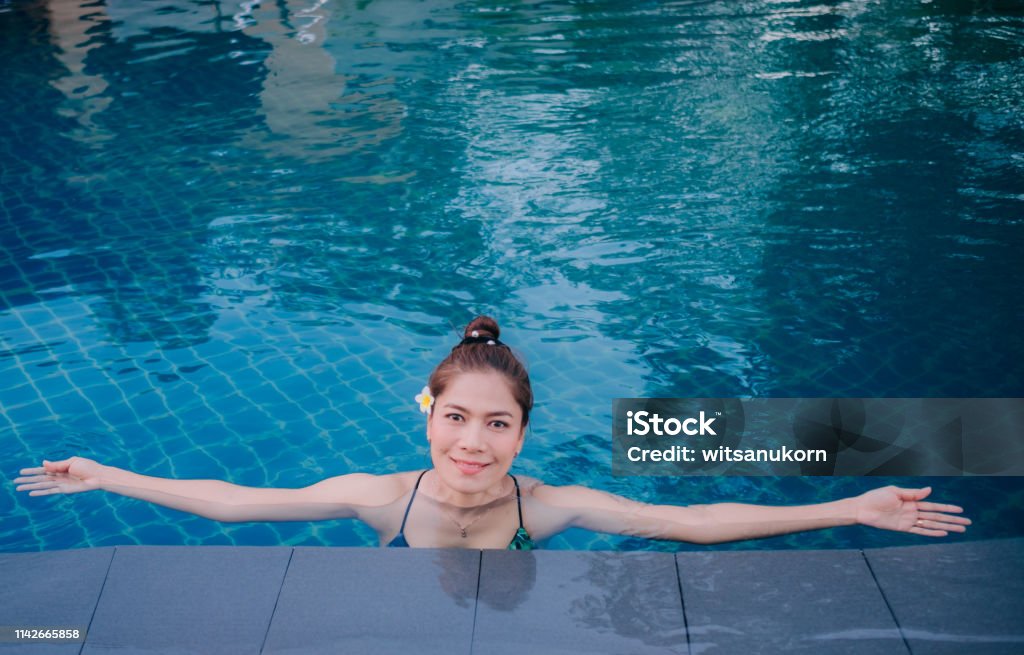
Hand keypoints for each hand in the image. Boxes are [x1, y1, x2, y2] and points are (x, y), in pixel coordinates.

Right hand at [14, 456, 105, 495]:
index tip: (21, 472)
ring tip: (18, 488)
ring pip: (42, 485)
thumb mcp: (71, 462)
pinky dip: (40, 492)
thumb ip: (57, 465)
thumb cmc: (88, 467)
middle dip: (27, 480)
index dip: (32, 471)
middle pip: (40, 478)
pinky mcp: (64, 490)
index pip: (43, 469)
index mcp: (61, 468)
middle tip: (15, 482)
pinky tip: (31, 493)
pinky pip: (50, 491)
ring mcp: (61, 484)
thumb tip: (43, 463)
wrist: (98, 476)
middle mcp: (59, 476)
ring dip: (30, 486)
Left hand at [853, 485, 970, 535]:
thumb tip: (930, 490)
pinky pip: (920, 532)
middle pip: (937, 517)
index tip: (961, 510)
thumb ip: (913, 493)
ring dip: (947, 527)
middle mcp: (913, 512)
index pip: (934, 506)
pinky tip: (944, 533)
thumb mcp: (895, 492)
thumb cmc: (876, 497)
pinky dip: (932, 533)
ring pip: (932, 525)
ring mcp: (909, 521)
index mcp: (911, 501)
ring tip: (961, 530)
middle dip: (952, 519)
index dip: (947, 508)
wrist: (862, 508)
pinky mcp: (903, 528)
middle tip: (968, 523)